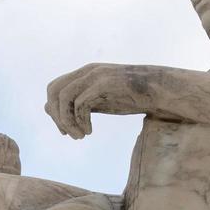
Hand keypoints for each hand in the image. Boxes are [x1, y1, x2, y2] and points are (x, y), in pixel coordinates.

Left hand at [45, 63, 165, 138]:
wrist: (157, 90)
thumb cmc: (131, 96)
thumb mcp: (100, 101)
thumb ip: (79, 104)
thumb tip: (54, 112)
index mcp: (84, 74)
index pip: (53, 88)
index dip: (53, 110)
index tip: (64, 130)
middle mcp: (86, 72)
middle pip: (53, 90)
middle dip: (57, 116)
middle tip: (68, 134)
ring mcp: (95, 76)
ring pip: (64, 97)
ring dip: (67, 120)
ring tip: (79, 136)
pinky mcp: (105, 84)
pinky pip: (81, 103)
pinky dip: (81, 120)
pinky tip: (90, 132)